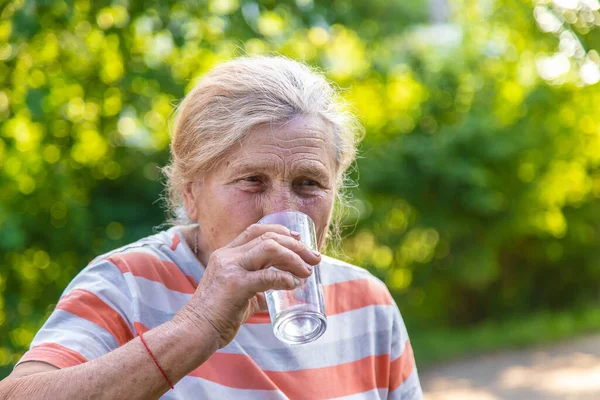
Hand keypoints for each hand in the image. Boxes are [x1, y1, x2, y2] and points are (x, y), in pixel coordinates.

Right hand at [177, 223, 320, 347]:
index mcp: (226, 254)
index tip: (299, 239)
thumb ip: (254, 288)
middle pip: (268, 237)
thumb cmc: (216, 316)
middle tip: (314, 258)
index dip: (280, 231)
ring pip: (270, 249)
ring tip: (307, 271)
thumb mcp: (236, 293)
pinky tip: (294, 285)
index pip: (256, 230)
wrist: (194, 331)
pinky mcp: (235, 285)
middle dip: (296, 246)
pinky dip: (285, 278)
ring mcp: (231, 268)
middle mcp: (228, 255)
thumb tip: (276, 289)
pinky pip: (268, 275)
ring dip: (294, 258)